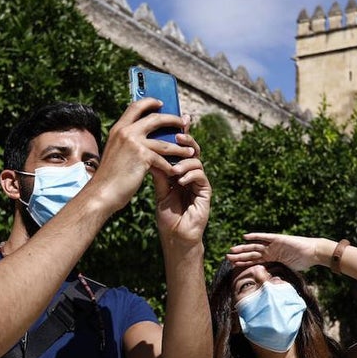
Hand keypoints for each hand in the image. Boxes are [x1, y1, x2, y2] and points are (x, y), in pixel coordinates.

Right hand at [93, 99, 194, 212]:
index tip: (161, 103)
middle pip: (156, 119)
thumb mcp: (116, 152)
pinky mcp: (142, 157)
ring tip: (191, 151)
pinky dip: (170, 167)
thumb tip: (148, 137)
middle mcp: (126, 132)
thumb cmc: (110, 176)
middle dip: (173, 120)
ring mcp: (134, 143)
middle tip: (184, 123)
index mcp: (118, 129)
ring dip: (180, 148)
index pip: (135, 106)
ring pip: (165, 142)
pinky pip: (163, 159)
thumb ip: (128, 141)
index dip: (150, 102)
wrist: (102, 192)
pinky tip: (175, 172)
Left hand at [154, 132, 210, 246]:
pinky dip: (190, 175)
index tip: (174, 121)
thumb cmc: (167, 216)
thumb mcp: (160, 191)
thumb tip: (151, 150)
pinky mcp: (205, 191)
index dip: (179, 135)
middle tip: (177, 135)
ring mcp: (199, 182)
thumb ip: (159, 173)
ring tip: (174, 170)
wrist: (175, 236)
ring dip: (184, 162)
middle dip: (186, 140)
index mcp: (179, 172)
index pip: (179, 150)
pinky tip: (180, 180)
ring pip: (196, 161)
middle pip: (192, 150)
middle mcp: (190, 174)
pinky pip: (201, 176)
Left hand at [226, 232, 325, 271]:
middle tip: (227, 257)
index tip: (232, 266)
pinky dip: (255, 236)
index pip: (254, 261)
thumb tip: (270, 289)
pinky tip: (245, 237)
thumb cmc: (302, 263)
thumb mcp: (286, 271)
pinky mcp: (278, 239)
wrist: (313, 254)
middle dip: (239, 256)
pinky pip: (264, 237)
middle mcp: (270, 251)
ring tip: (232, 249)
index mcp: (271, 259)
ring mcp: (273, 244)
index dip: (243, 263)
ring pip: (254, 246)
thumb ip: (277, 276)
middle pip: (251, 254)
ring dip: (243, 248)